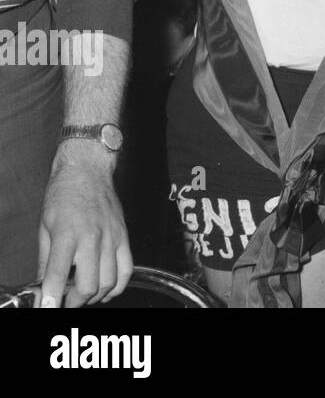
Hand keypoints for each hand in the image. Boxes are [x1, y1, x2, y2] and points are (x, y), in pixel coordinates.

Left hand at [38, 145, 132, 307]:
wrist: (88, 170)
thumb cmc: (64, 193)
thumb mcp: (44, 226)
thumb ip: (44, 259)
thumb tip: (42, 284)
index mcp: (67, 234)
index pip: (58, 275)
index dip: (51, 299)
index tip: (48, 308)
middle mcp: (92, 238)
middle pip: (89, 285)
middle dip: (75, 302)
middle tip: (65, 301)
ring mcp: (111, 237)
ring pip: (109, 281)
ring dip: (95, 296)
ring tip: (84, 295)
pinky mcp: (124, 236)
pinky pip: (127, 269)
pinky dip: (118, 285)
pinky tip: (107, 288)